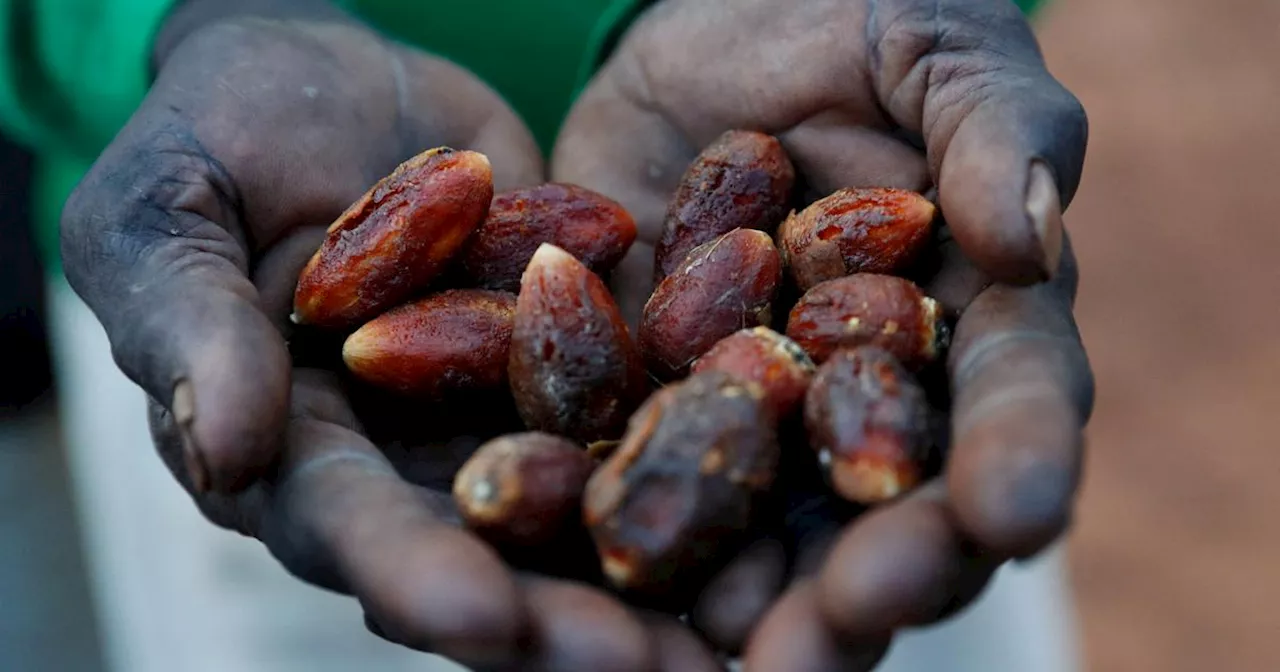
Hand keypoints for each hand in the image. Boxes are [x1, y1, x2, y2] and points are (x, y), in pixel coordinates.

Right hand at [60, 3, 719, 668]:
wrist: (324, 70)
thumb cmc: (212, 136)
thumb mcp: (164, 216)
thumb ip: (188, 329)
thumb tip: (215, 450)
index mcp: (293, 454)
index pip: (351, 533)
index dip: (415, 579)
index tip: (487, 617)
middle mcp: (404, 460)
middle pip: (485, 555)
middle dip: (565, 620)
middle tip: (656, 669)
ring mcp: (494, 411)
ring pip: (577, 505)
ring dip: (654, 565)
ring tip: (738, 620)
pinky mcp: (569, 352)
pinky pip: (634, 400)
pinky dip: (695, 439)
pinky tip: (769, 474)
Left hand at [551, 0, 1091, 666]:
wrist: (700, 27)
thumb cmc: (846, 16)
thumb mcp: (926, 42)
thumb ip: (993, 125)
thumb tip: (1036, 232)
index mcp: (971, 313)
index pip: (1013, 398)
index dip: (1018, 458)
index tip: (1012, 513)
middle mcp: (874, 390)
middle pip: (896, 503)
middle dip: (884, 567)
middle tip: (855, 621)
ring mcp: (761, 408)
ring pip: (774, 524)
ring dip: (762, 597)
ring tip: (742, 657)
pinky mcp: (655, 398)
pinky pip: (644, 473)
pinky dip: (628, 529)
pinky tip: (610, 586)